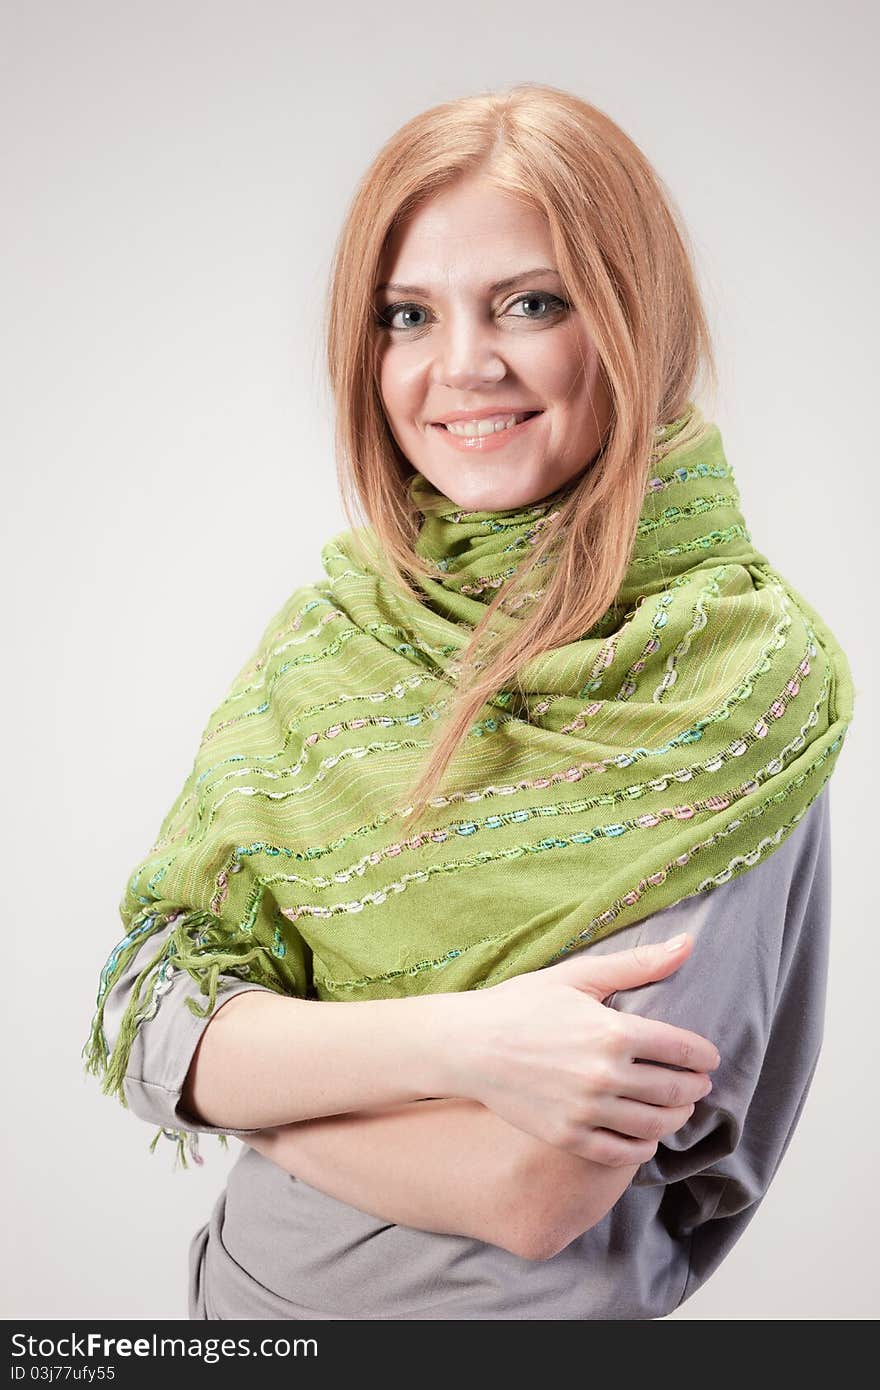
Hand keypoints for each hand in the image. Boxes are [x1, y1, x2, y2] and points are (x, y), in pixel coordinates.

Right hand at [452, 933, 719, 1165]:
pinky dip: (643, 1146)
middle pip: (674, 1090)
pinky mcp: (568, 1137)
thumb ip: (637, 965)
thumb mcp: (578, 976)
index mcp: (612, 1032)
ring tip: (677, 1108)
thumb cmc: (522, 1004)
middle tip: (697, 1083)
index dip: (703, 1055)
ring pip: (654, 1125)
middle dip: (695, 1087)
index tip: (708, 1057)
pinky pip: (621, 1153)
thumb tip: (687, 944)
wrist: (470, 1045)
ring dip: (676, 1117)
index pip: (682, 1049)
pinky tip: (646, 1136)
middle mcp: (604, 1075)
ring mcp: (586, 1110)